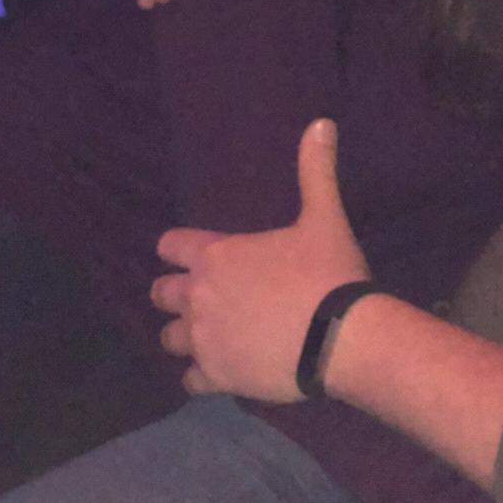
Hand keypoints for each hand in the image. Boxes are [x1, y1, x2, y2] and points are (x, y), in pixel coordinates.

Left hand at [154, 120, 369, 397]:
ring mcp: (204, 340)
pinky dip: (203, 375)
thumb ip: (315, 171)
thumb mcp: (325, 217)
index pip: (170, 246)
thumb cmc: (328, 274)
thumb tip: (321, 122)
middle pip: (161, 294)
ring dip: (185, 336)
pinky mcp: (216, 376)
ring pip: (170, 339)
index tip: (190, 255)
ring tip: (210, 337)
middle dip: (175, 295)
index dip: (178, 250)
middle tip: (203, 299)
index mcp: (217, 256)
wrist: (341, 337)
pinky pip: (190, 380)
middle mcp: (199, 297)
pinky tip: (223, 371)